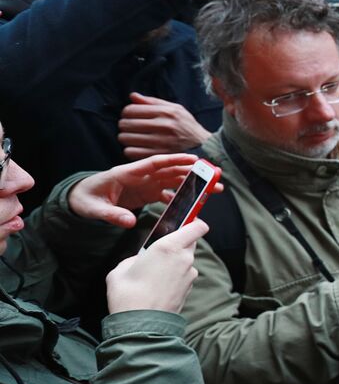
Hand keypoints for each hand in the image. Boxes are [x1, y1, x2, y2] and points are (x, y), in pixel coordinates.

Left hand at [69, 153, 215, 227]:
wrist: (79, 199)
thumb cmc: (84, 199)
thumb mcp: (93, 209)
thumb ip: (111, 214)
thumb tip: (130, 222)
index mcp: (126, 173)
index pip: (154, 163)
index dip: (175, 160)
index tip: (194, 160)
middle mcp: (139, 176)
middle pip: (170, 171)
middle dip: (193, 173)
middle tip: (213, 177)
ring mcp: (144, 184)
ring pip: (172, 181)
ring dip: (191, 184)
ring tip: (211, 190)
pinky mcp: (146, 193)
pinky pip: (166, 193)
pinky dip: (179, 197)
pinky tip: (190, 204)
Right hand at [105, 218, 205, 313]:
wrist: (140, 324)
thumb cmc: (127, 293)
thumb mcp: (121, 268)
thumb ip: (135, 258)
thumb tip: (141, 260)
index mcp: (169, 247)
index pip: (197, 227)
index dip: (194, 222)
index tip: (187, 221)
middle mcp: (185, 259)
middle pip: (190, 242)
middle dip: (179, 243)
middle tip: (160, 250)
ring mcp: (190, 275)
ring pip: (186, 260)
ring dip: (175, 262)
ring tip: (154, 273)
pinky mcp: (189, 289)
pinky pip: (184, 275)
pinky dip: (176, 277)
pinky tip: (158, 286)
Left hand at [117, 93, 211, 158]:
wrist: (205, 146)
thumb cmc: (187, 126)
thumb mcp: (175, 109)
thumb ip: (153, 102)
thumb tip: (132, 96)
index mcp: (166, 112)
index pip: (131, 110)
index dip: (126, 113)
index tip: (131, 116)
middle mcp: (164, 125)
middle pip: (126, 124)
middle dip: (124, 125)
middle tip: (130, 128)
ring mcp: (161, 142)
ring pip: (126, 138)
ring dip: (126, 138)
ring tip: (133, 138)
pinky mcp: (159, 155)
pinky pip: (131, 152)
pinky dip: (130, 150)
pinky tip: (137, 148)